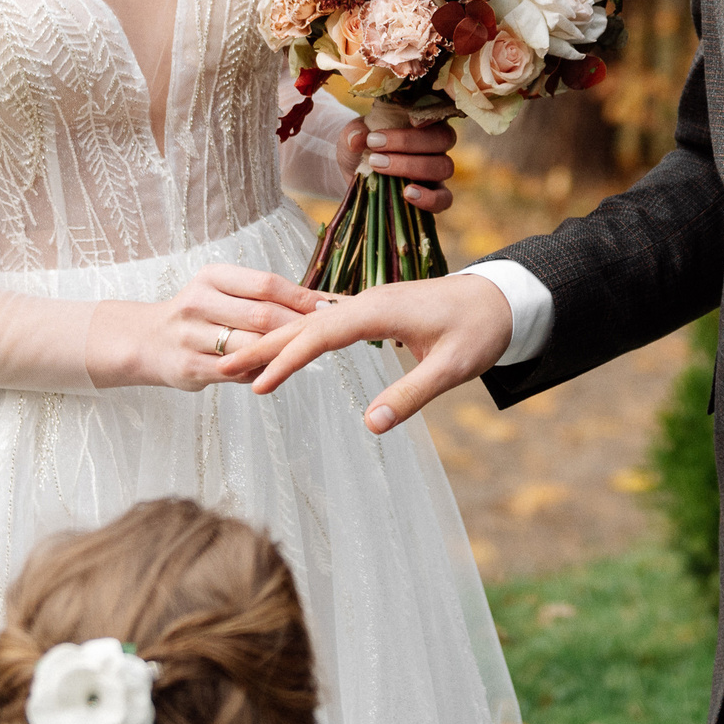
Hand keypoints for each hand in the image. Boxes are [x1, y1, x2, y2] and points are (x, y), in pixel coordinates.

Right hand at [94, 262, 321, 390]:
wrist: (147, 340)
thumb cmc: (200, 313)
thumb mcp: (222, 291)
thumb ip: (260, 296)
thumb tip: (317, 303)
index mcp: (212, 277)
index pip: (266, 284)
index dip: (301, 297)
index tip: (328, 307)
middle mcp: (198, 302)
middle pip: (262, 315)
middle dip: (298, 326)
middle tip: (326, 334)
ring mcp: (190, 336)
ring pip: (251, 347)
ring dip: (281, 352)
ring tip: (305, 353)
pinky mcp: (189, 367)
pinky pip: (237, 373)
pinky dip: (260, 372)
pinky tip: (273, 370)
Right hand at [222, 272, 513, 431]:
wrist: (500, 297)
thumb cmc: (479, 330)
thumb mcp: (452, 368)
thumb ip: (410, 396)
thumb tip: (370, 426)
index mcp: (379, 310)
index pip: (320, 334)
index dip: (288, 359)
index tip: (258, 384)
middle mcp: (366, 301)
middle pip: (304, 323)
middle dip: (265, 346)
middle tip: (223, 370)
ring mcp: (367, 302)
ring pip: (311, 321)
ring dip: (276, 341)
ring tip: (240, 362)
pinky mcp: (372, 309)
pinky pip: (325, 321)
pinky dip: (299, 336)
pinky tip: (284, 348)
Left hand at [341, 118, 456, 213]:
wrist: (356, 172)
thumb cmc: (363, 147)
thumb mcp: (353, 136)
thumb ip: (354, 133)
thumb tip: (357, 139)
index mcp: (425, 123)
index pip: (440, 115)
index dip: (431, 118)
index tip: (410, 120)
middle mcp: (437, 146)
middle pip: (443, 139)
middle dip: (408, 142)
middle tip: (374, 146)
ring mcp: (438, 172)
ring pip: (443, 167)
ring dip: (411, 166)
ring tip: (379, 167)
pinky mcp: (435, 196)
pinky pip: (444, 199)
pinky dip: (429, 198)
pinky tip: (407, 194)